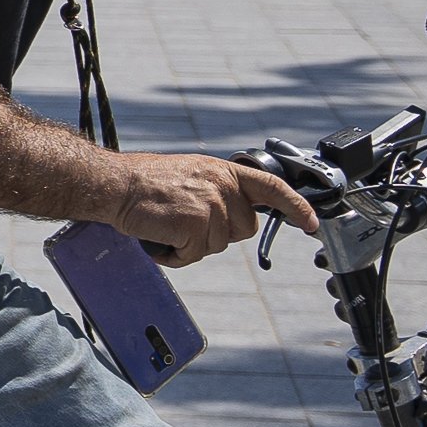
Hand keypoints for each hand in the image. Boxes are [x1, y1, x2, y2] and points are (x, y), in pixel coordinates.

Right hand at [102, 152, 316, 265]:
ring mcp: (211, 205)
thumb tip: (238, 215)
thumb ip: (219, 190)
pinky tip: (159, 238)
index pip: (272, 188)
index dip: (295, 207)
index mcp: (224, 171)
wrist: (114, 184)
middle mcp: (222, 186)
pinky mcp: (195, 224)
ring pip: (217, 246)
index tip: (312, 222)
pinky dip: (174, 255)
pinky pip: (193, 256)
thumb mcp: (192, 174)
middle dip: (219, 234)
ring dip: (190, 245)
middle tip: (186, 222)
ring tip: (166, 226)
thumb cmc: (144, 182)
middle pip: (244, 228)